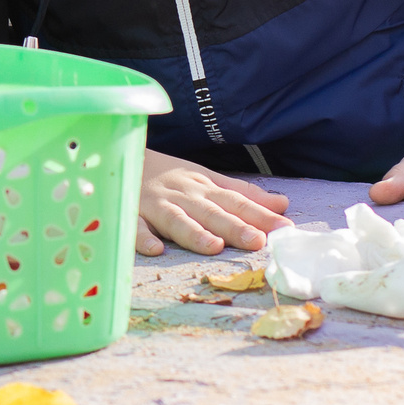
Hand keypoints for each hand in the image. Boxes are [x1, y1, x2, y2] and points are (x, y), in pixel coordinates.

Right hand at [135, 150, 291, 255]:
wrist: (118, 155)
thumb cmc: (167, 174)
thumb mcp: (206, 179)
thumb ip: (242, 193)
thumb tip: (282, 204)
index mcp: (203, 187)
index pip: (236, 201)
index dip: (260, 215)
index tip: (285, 228)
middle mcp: (182, 195)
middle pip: (210, 212)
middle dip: (233, 226)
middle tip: (257, 241)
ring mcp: (154, 204)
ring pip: (175, 220)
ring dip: (193, 232)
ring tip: (213, 247)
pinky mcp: (128, 213)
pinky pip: (133, 227)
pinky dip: (141, 237)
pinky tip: (155, 249)